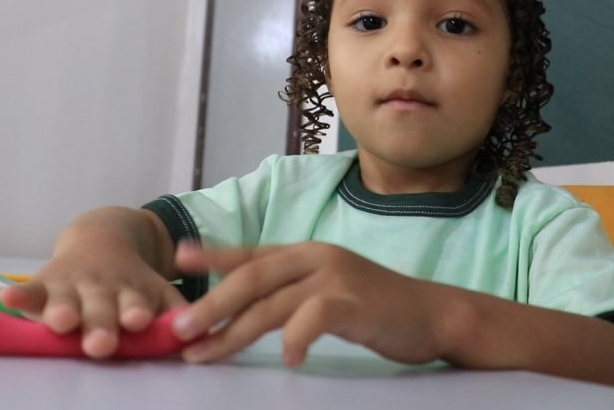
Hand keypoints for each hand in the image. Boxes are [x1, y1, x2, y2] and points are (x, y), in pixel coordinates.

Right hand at [0, 239, 185, 358]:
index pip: (136, 304)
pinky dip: (20, 295)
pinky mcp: (46, 282)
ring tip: (60, 320)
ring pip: (67, 299)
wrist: (103, 237)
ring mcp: (73, 285)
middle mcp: (103, 289)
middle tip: (102, 342)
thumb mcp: (157, 292)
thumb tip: (201, 336)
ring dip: (63, 309)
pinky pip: (31, 289)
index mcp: (133, 293)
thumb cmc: (131, 282)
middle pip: (101, 308)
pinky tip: (6, 298)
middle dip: (101, 324)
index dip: (136, 310)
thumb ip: (176, 314)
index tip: (138, 319)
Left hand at [170, 242, 456, 365]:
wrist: (434, 314)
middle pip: (252, 277)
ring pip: (273, 301)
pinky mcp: (355, 301)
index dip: (213, 255)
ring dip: (234, 329)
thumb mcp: (327, 291)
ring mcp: (336, 276)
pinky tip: (289, 360)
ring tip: (207, 352)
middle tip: (180, 329)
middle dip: (212, 303)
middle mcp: (315, 257)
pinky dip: (297, 338)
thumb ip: (290, 295)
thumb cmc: (376, 308)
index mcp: (306, 253)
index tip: (178, 260)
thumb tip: (243, 312)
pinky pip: (315, 317)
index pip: (251, 252)